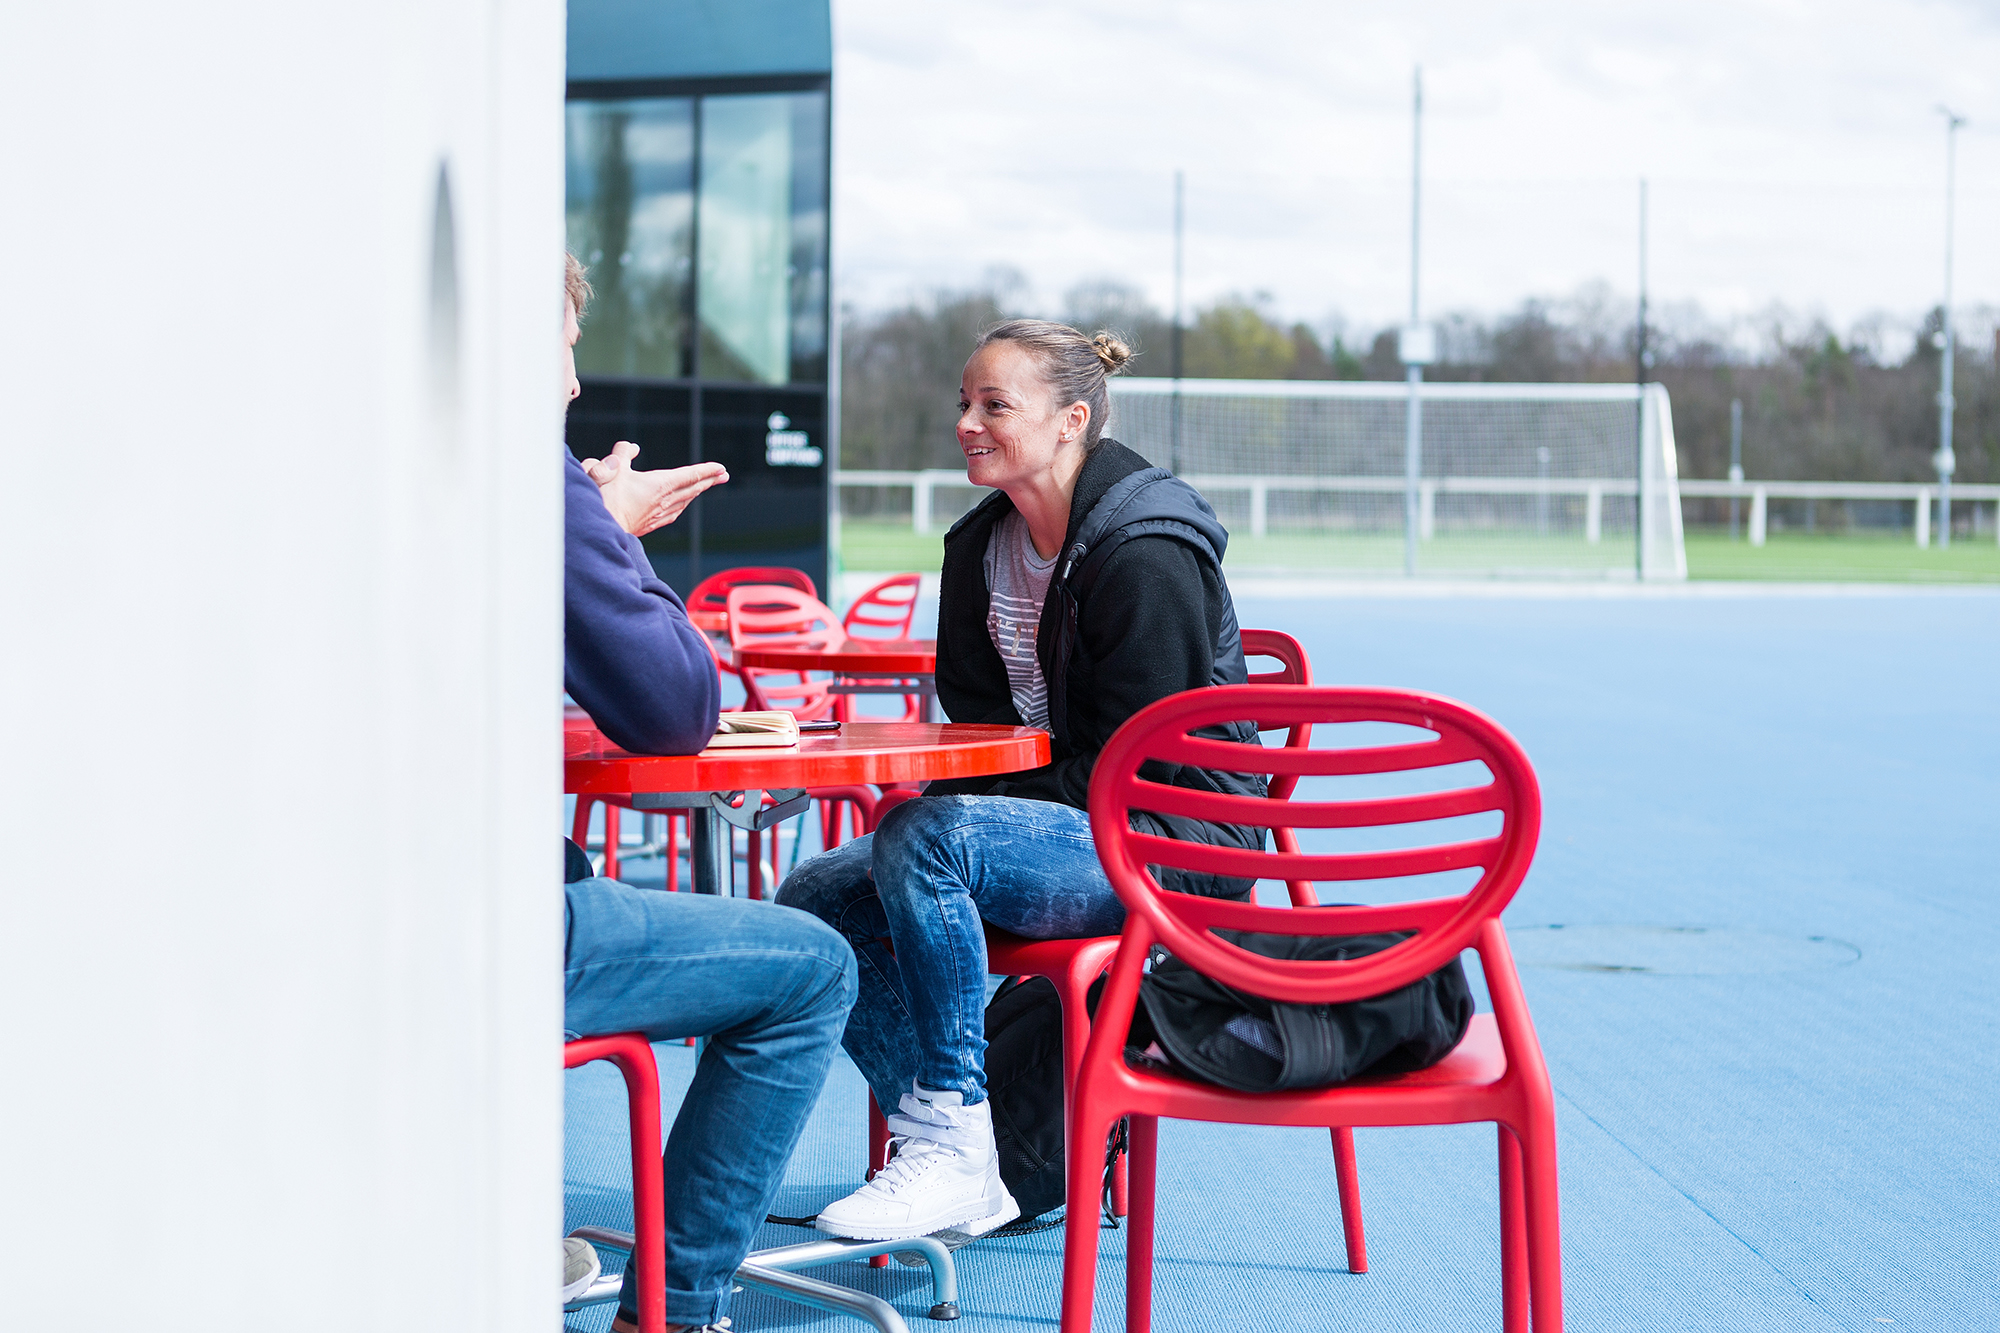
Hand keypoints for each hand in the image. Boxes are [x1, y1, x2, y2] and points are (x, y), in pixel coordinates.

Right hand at [580, 441, 728, 536]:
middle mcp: (665, 500)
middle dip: (709, 480)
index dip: (707, 470)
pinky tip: (681, 506)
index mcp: (661, 485)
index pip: (690, 475)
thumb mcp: (613, 469)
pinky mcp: (650, 524)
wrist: (603, 529)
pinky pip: (673, 513)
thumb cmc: (607, 499)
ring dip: (696, 492)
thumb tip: (631, 447)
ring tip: (703, 487)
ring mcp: (659, 514)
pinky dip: (682, 505)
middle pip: (692, 488)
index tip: (721, 468)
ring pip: (684, 501)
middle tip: (724, 476)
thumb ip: (622, 454)